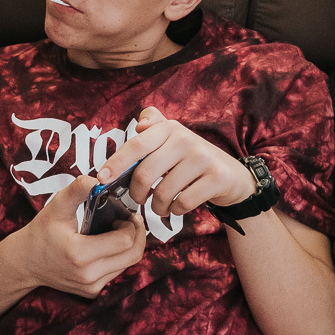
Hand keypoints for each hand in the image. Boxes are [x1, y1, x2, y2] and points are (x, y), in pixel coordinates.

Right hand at [17, 175, 145, 297]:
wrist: (25, 262)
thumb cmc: (41, 231)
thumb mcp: (57, 205)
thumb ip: (79, 189)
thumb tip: (99, 179)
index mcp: (80, 254)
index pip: (124, 241)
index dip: (130, 225)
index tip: (124, 214)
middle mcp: (88, 275)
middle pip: (133, 255)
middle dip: (137, 234)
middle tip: (131, 220)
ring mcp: (91, 287)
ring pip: (128, 264)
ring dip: (129, 246)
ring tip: (119, 230)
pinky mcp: (92, 291)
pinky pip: (117, 272)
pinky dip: (119, 257)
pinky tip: (109, 244)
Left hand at [97, 106, 253, 215]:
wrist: (232, 176)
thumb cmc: (191, 161)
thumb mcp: (172, 140)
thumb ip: (153, 128)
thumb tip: (140, 124)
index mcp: (169, 129)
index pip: (137, 145)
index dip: (117, 161)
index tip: (102, 177)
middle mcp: (186, 139)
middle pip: (145, 173)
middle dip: (136, 193)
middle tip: (138, 199)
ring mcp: (203, 158)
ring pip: (163, 192)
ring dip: (156, 206)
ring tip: (159, 206)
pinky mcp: (217, 178)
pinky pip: (182, 203)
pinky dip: (175, 211)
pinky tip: (176, 207)